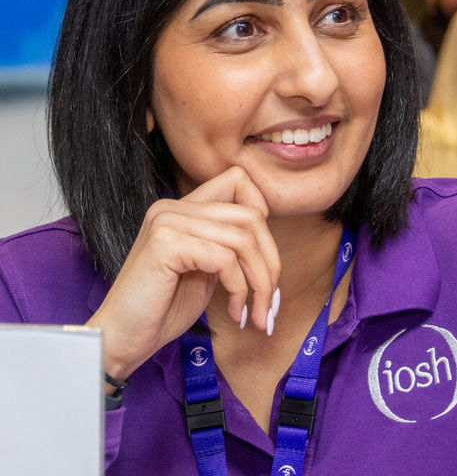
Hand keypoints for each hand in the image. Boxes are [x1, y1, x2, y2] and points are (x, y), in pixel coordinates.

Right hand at [88, 166, 281, 381]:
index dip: (262, 218)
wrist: (120, 339)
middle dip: (270, 262)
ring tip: (256, 313)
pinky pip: (226, 259)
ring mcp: (167, 221)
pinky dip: (239, 288)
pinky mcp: (166, 244)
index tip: (265, 261)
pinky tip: (233, 311)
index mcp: (182, 208)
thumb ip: (228, 246)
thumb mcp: (205, 269)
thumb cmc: (162, 309)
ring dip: (259, 282)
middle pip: (252, 216)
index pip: (239, 182)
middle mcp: (172, 207)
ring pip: (244, 239)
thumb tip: (269, 242)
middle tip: (269, 301)